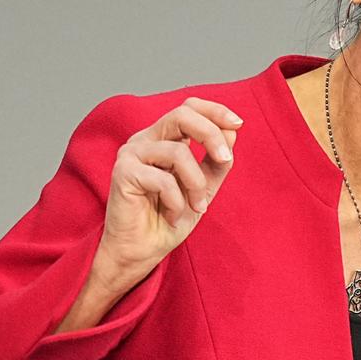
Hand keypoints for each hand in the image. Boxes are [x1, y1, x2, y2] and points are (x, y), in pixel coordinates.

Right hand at [96, 96, 240, 283]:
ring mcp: (131, 154)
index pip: (188, 107)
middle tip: (226, 160)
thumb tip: (231, 133)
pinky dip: (177, 202)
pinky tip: (173, 217)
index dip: (214, 110)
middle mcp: (145, 140)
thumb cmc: (169, 219)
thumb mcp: (203, 188)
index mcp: (162, 139)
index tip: (238, 124)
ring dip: (196, 184)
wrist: (143, 252)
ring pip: (177, 152)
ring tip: (197, 207)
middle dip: (211, 135)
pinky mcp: (122, 173)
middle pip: (181, 114)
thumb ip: (215, 162)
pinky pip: (163, 180)